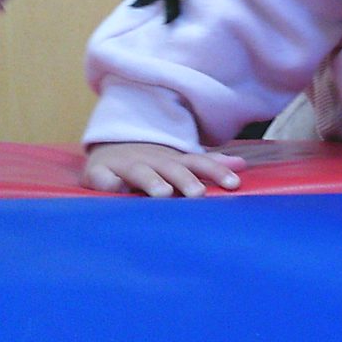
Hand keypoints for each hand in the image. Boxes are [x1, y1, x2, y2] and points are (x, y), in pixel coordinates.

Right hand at [83, 141, 245, 196]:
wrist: (110, 148)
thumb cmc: (153, 164)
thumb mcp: (180, 163)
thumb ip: (209, 165)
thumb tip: (242, 165)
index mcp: (174, 161)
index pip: (199, 164)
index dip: (217, 172)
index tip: (234, 185)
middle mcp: (152, 161)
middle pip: (171, 168)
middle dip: (185, 180)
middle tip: (198, 193)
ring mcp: (126, 165)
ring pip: (140, 172)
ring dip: (152, 181)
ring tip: (163, 193)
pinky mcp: (99, 172)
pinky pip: (102, 177)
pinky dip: (108, 182)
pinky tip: (115, 189)